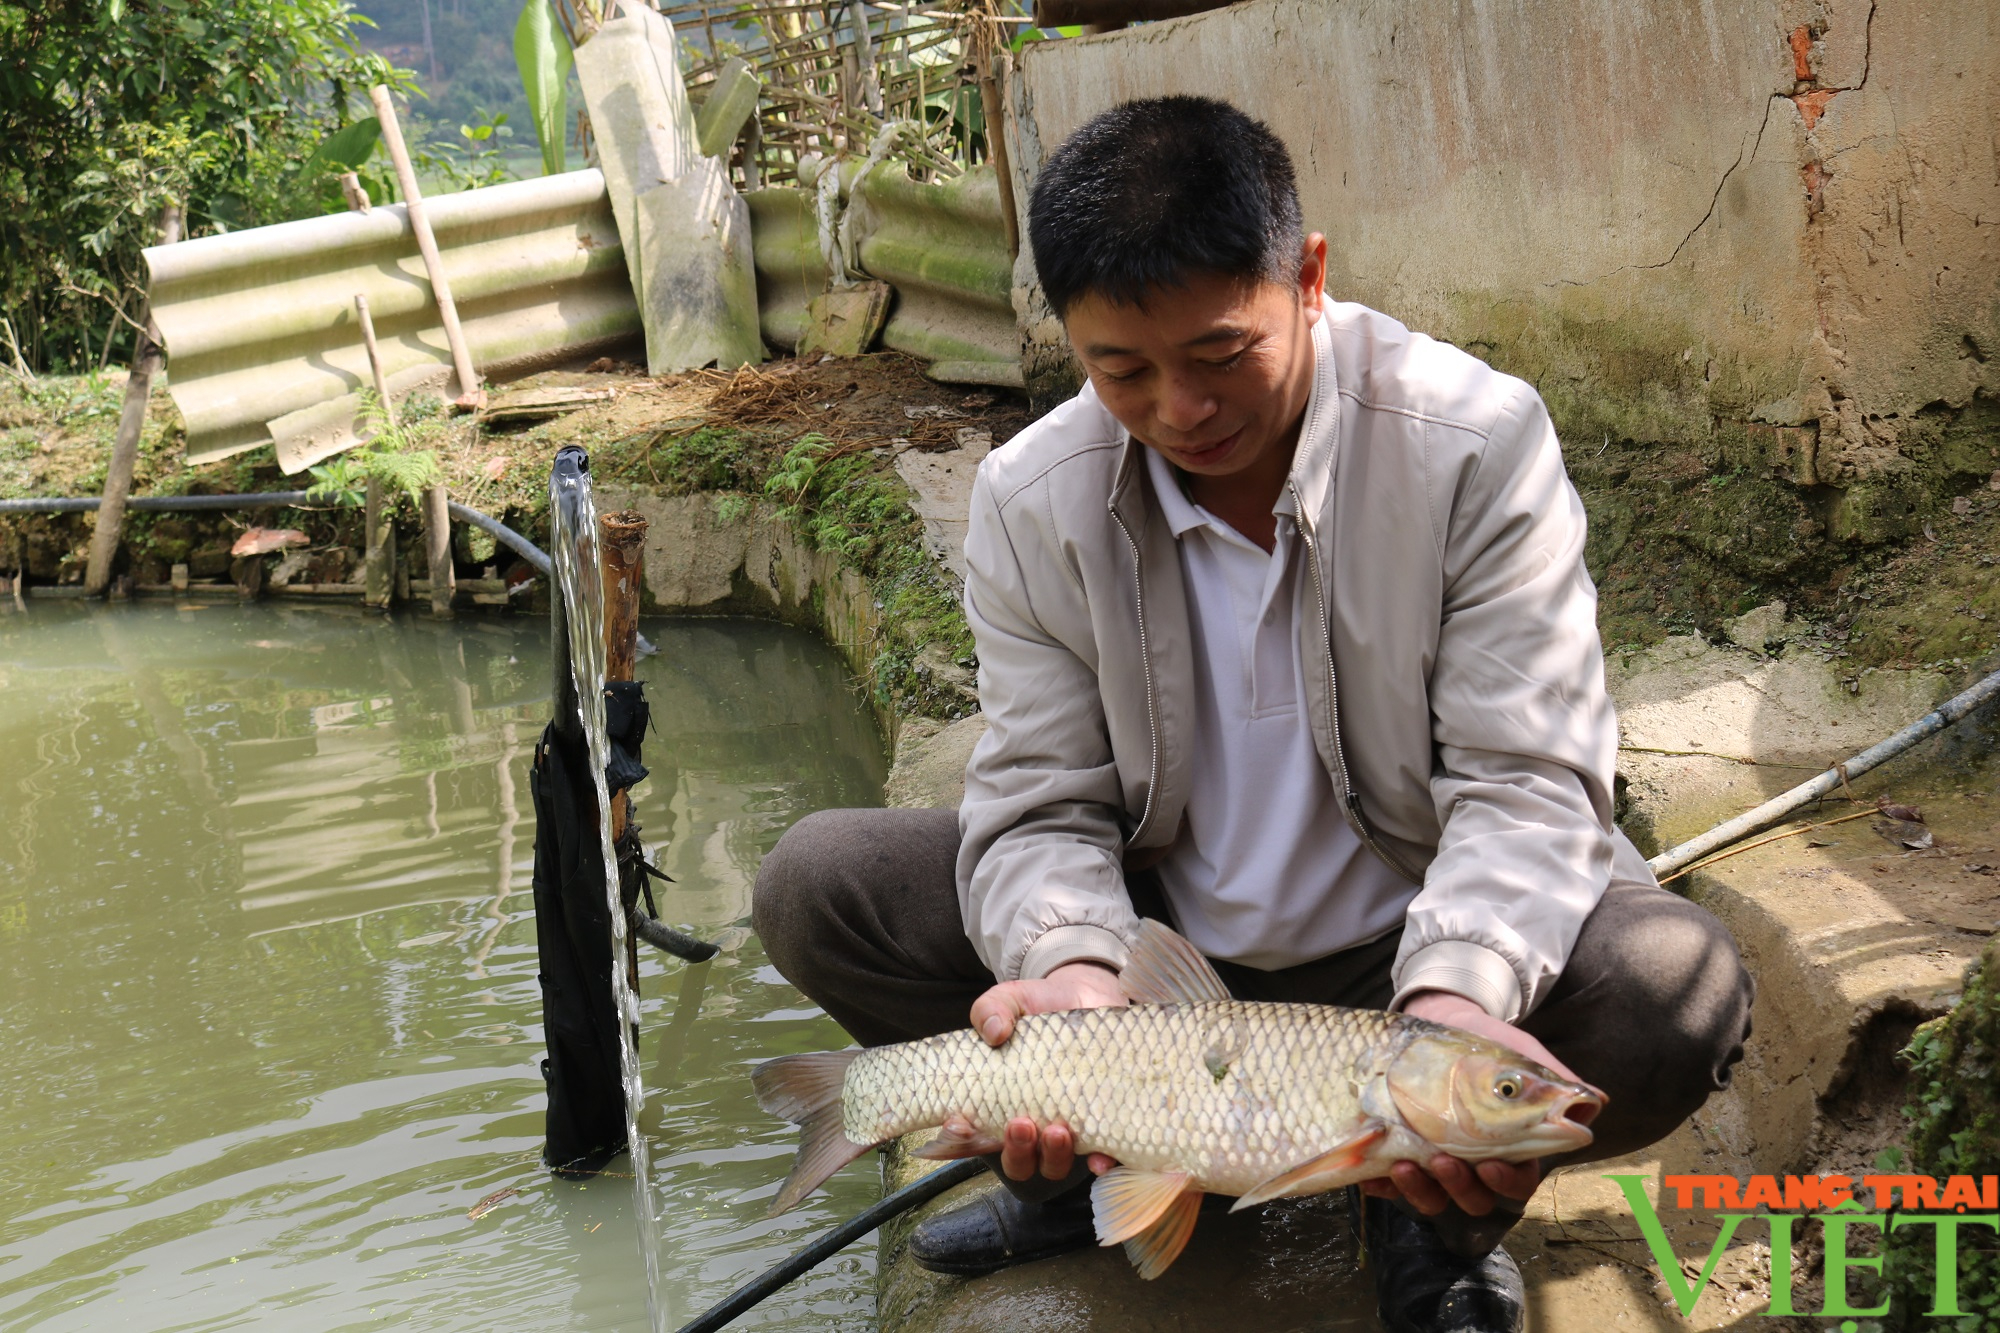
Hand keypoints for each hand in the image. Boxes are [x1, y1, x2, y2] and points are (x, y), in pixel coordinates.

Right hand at [970, 962, 1126, 1181]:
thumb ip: (993, 1009)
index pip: (973, 1136)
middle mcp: (1031, 1125)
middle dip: (1016, 1151)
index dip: (961, 1140)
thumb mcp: (1012, 1000)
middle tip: (1020, 1124)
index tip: (960, 1124)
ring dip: (1053, 1156)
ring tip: (1058, 1131)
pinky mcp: (1102, 1124)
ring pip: (1054, 1164)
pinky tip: (1100, 1159)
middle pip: (1017, 1161)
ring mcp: (1066, 1128)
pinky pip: (1101, 1156)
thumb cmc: (1040, 1007)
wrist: (1088, 996)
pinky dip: (1100, 1163)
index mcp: (999, 1104)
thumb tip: (994, 1031)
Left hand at [1359, 990, 1582, 1215]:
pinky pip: (1389, 1184)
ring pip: (1433, 1199)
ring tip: (1405, 1163)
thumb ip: (1550, 1078)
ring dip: (1420, 1190)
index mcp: (1510, 1148)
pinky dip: (1381, 1183)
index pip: (1517, 1182)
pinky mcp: (1400, 1155)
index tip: (1491, 1164)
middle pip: (1475, 1199)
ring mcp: (1435, 1163)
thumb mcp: (1518, 1054)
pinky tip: (1372, 1176)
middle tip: (1442, 1160)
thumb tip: (1594, 1100)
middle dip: (1460, 1186)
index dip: (1507, 1182)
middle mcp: (1474, 1164)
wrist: (1437, 1022)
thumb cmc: (1487, 1044)